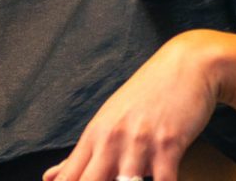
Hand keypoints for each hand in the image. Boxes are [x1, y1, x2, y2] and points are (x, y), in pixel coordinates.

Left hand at [43, 30, 226, 180]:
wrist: (185, 66)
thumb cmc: (146, 96)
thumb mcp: (108, 120)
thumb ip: (81, 155)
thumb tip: (50, 177)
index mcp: (94, 135)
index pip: (69, 176)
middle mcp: (112, 139)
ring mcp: (139, 142)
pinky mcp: (169, 144)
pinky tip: (163, 180)